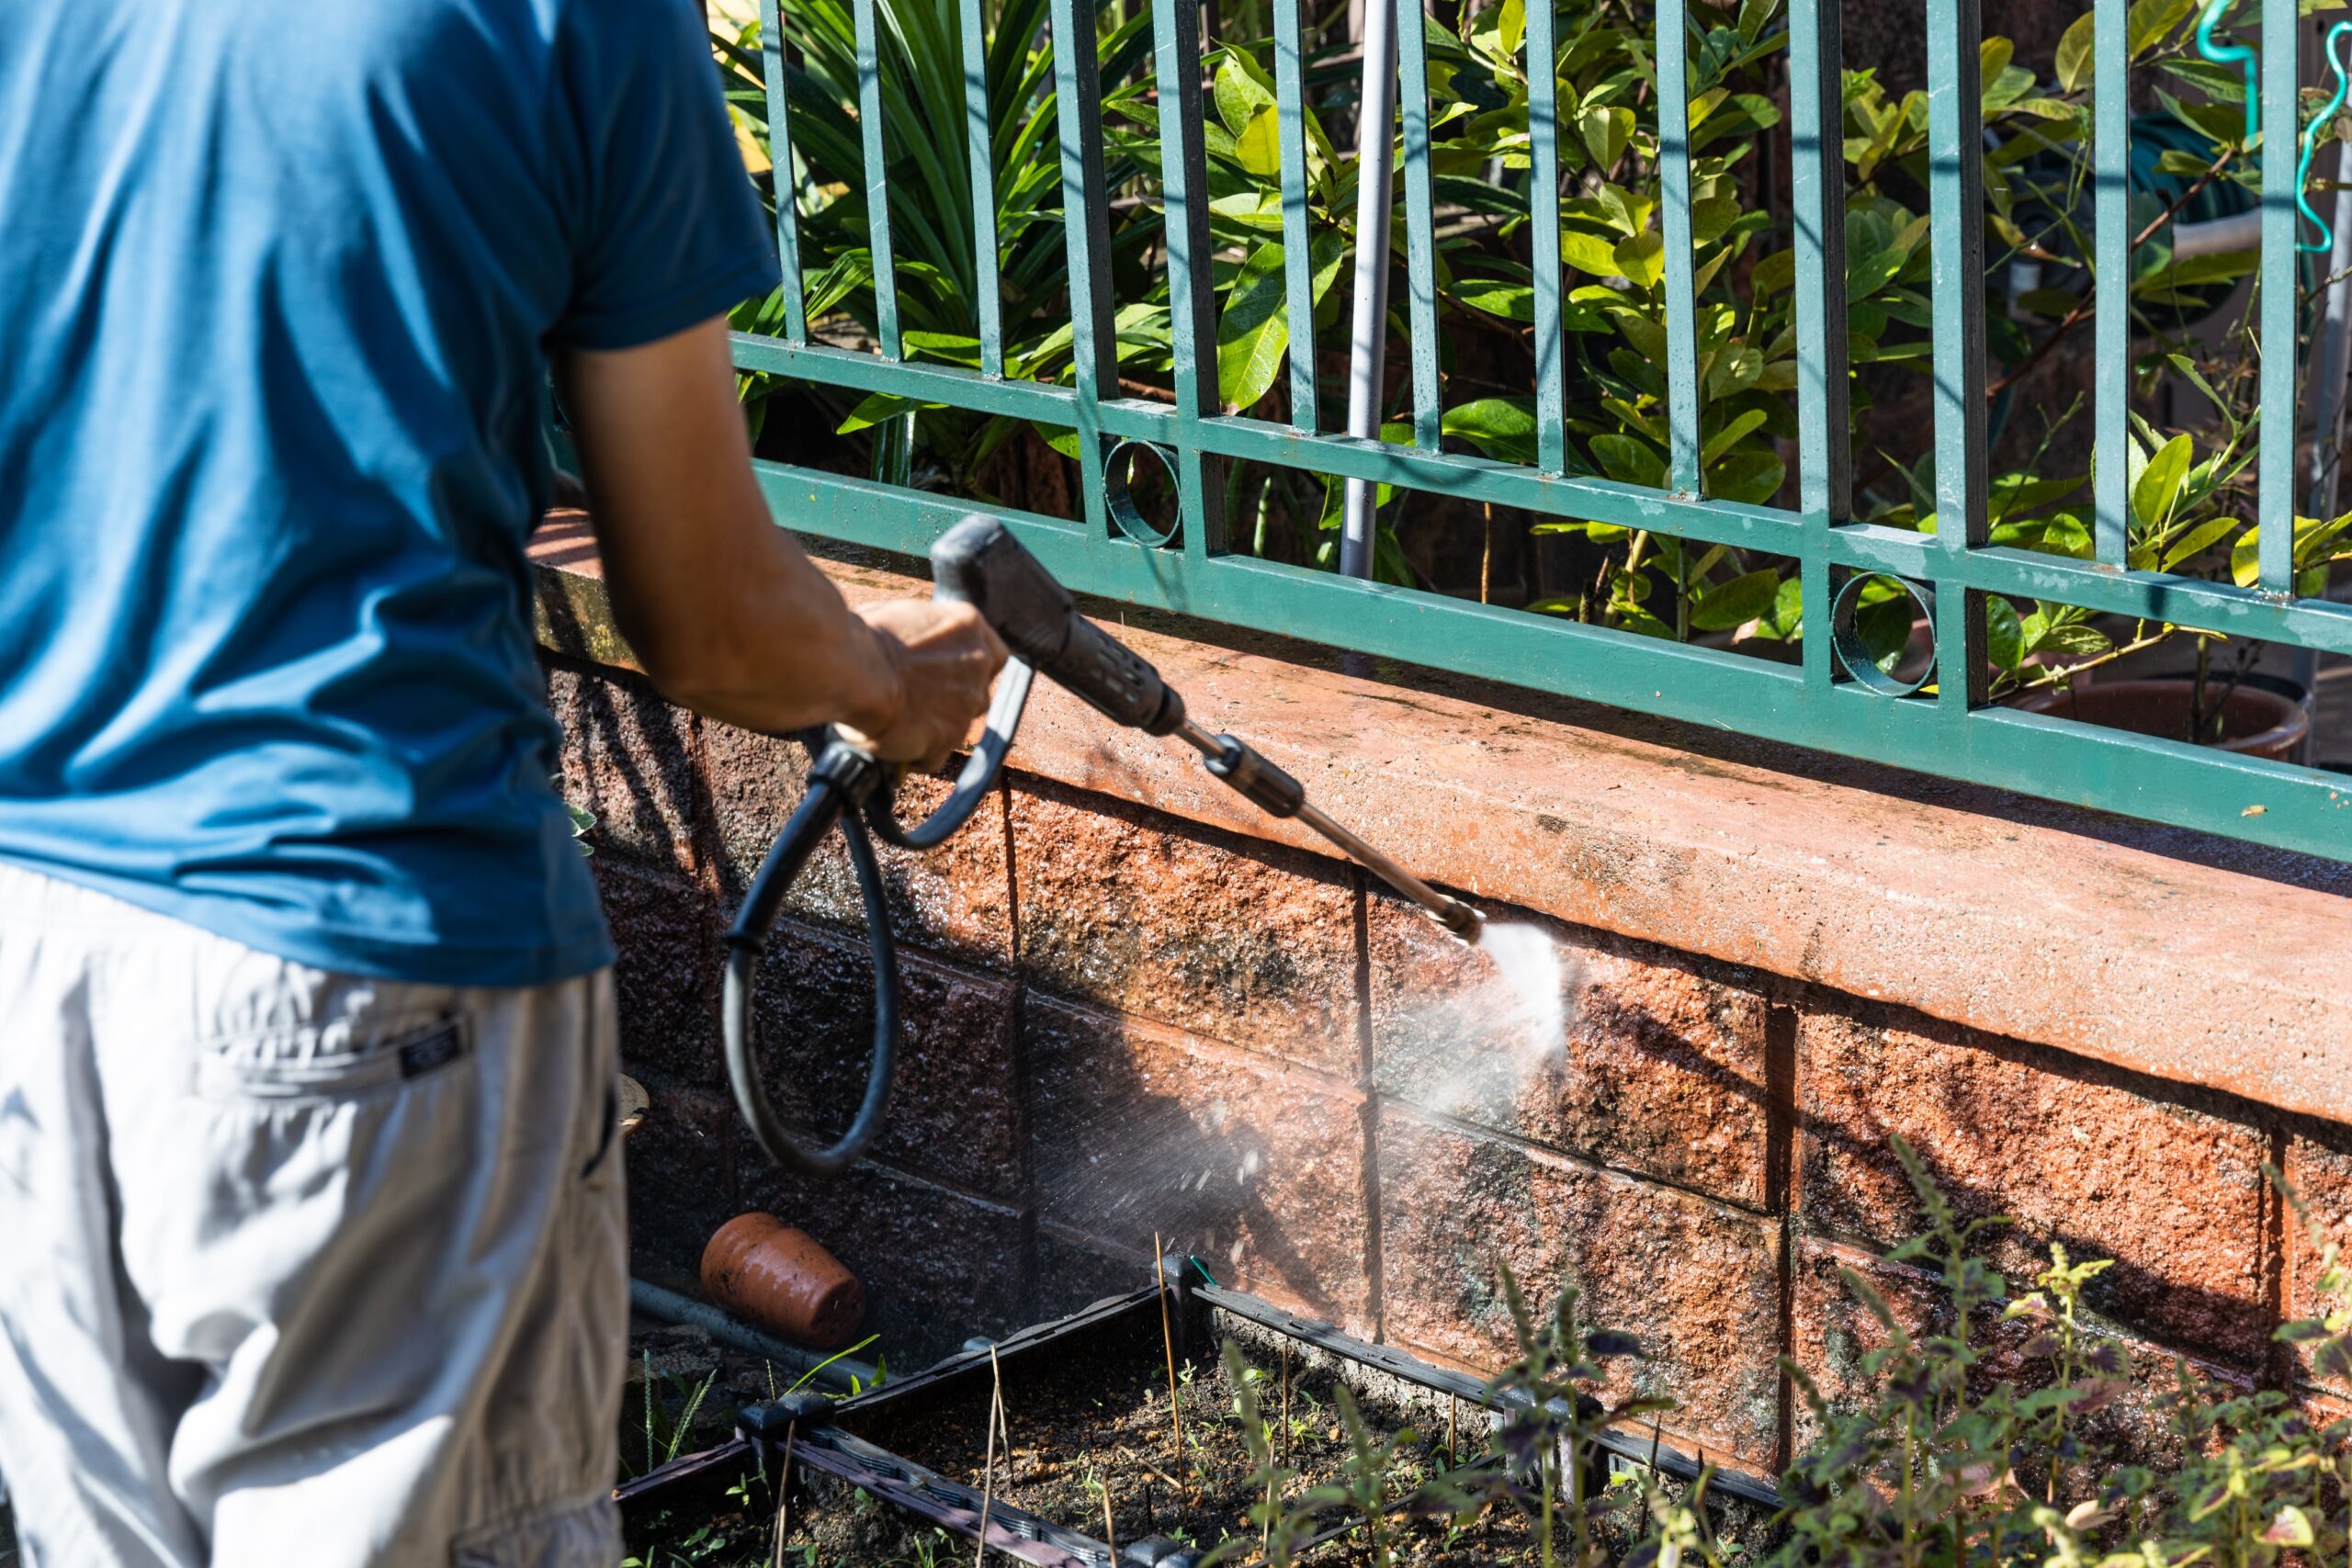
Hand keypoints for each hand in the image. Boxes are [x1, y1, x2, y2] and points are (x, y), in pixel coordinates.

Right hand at [841, 599, 1008, 770]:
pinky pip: (935, 754)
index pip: (994, 653)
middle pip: (978, 692)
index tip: (953, 673)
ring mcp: (966, 705)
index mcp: (968, 626)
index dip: (972, 668)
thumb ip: (926, 635)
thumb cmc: (866, 638)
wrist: (855, 672)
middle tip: (917, 699)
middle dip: (952, 700)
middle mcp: (977, 665)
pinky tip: (893, 742)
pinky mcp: (948, 739)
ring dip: (934, 728)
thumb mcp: (905, 616)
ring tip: (898, 722)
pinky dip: (916, 753)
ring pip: (958, 725)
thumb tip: (918, 646)